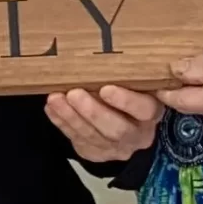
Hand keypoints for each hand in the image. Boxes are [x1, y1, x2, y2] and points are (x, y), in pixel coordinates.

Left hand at [44, 84, 160, 162]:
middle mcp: (136, 134)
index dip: (126, 101)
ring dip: (71, 116)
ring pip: (93, 136)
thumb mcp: (136, 85)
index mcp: (150, 113)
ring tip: (55, 98)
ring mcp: (116, 147)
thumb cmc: (129, 95)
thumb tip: (104, 50)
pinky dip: (62, 123)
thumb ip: (128, 76)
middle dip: (92, 112)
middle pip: (117, 129)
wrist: (127, 127)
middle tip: (74, 94)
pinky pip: (77, 139)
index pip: (144, 109)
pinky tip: (51, 108)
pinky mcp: (96, 153)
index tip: (106, 89)